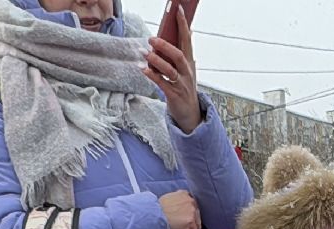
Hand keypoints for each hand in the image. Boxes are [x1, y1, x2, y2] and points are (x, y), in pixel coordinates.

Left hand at [146, 7, 202, 133]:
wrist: (191, 114)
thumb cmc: (184, 87)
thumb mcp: (185, 68)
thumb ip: (181, 52)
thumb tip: (184, 32)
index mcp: (189, 62)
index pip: (187, 39)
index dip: (183, 24)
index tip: (178, 10)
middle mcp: (187, 72)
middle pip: (178, 55)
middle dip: (165, 46)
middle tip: (151, 39)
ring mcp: (181, 84)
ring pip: (169, 70)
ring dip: (156, 61)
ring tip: (143, 53)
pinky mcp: (174, 95)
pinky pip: (162, 84)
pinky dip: (152, 76)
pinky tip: (142, 69)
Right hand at [159, 190, 201, 228]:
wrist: (156, 214)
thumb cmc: (158, 208)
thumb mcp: (168, 197)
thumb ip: (177, 199)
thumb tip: (178, 205)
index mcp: (184, 194)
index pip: (192, 204)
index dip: (188, 211)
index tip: (184, 216)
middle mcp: (190, 201)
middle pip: (196, 213)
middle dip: (191, 220)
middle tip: (183, 225)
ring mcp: (191, 211)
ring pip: (196, 222)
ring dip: (190, 226)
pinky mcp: (190, 220)